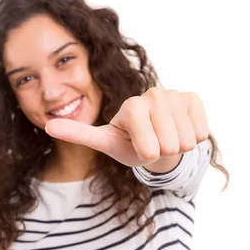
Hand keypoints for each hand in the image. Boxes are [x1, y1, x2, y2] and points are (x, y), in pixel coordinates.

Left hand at [44, 87, 208, 167]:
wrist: (155, 140)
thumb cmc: (128, 144)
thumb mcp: (104, 142)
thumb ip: (79, 134)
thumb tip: (47, 127)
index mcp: (131, 106)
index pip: (150, 147)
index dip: (147, 154)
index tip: (138, 147)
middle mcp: (153, 95)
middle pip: (170, 144)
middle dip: (162, 152)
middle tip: (153, 143)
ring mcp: (174, 94)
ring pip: (187, 140)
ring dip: (178, 146)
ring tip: (165, 137)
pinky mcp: (192, 98)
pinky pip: (201, 131)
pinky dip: (193, 137)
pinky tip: (180, 129)